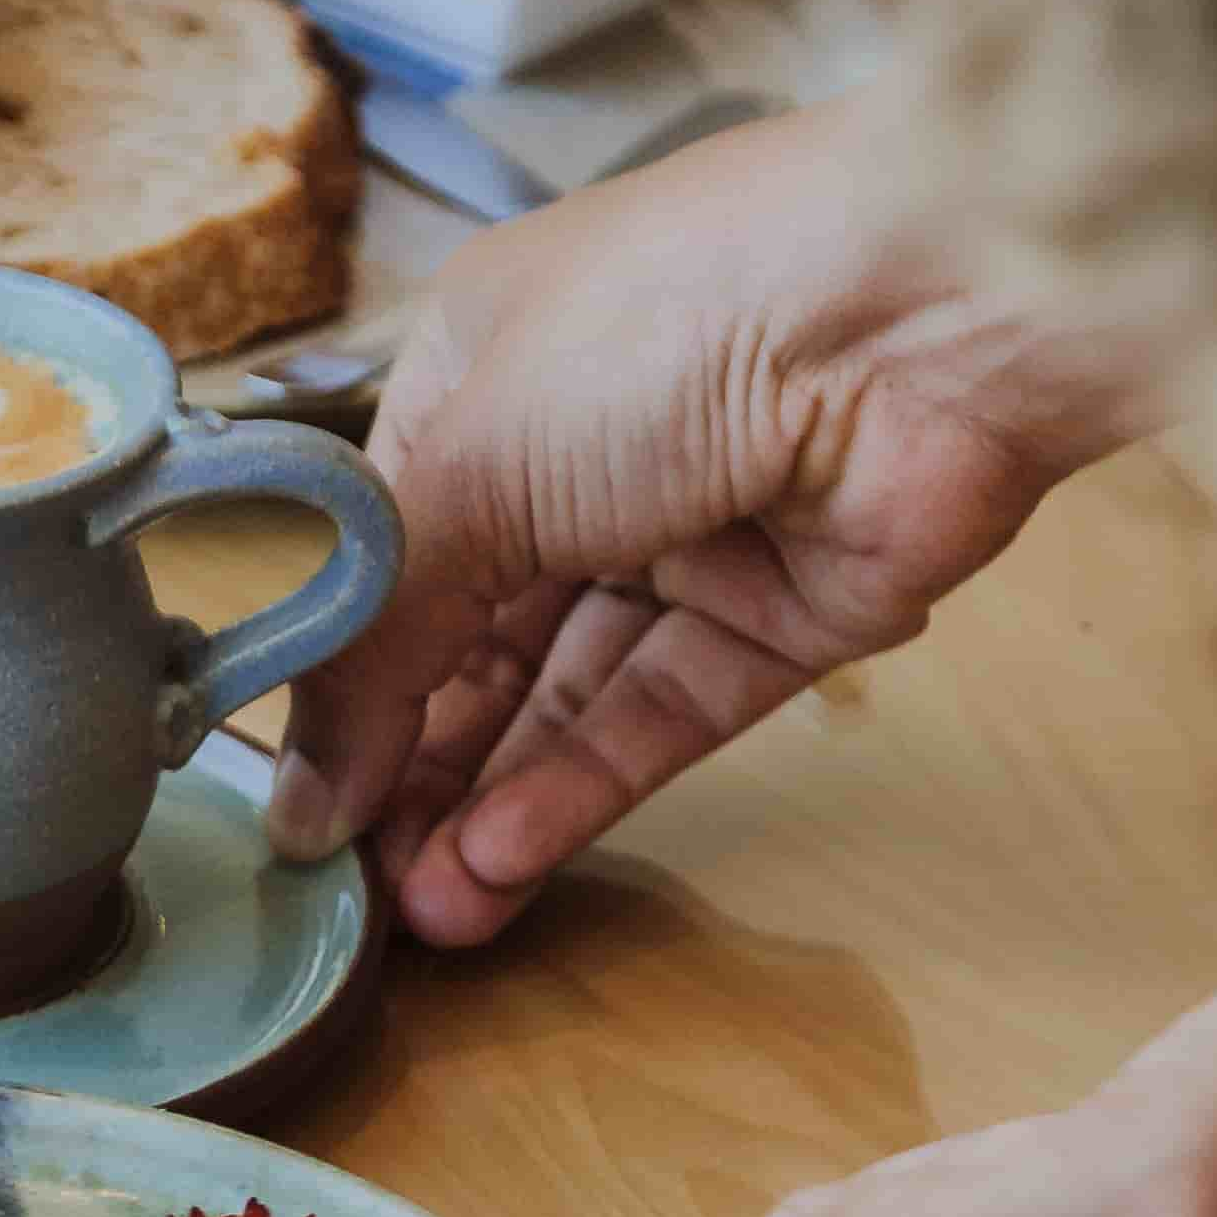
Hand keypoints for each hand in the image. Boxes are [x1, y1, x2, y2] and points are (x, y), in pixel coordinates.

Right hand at [271, 93, 1141, 928]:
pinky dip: (581, 787)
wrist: (922, 301)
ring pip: (563, 694)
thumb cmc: (659, 328)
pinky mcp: (785, 615)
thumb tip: (300, 796)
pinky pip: (663, 715)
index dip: (338, 680)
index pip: (381, 558)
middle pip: (469, 639)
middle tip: (357, 890)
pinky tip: (500, 861)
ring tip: (427, 914)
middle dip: (412, 766)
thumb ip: (376, 643)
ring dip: (488, 802)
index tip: (294, 806)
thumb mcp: (468, 466)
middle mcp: (572, 455)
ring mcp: (684, 538)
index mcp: (475, 381)